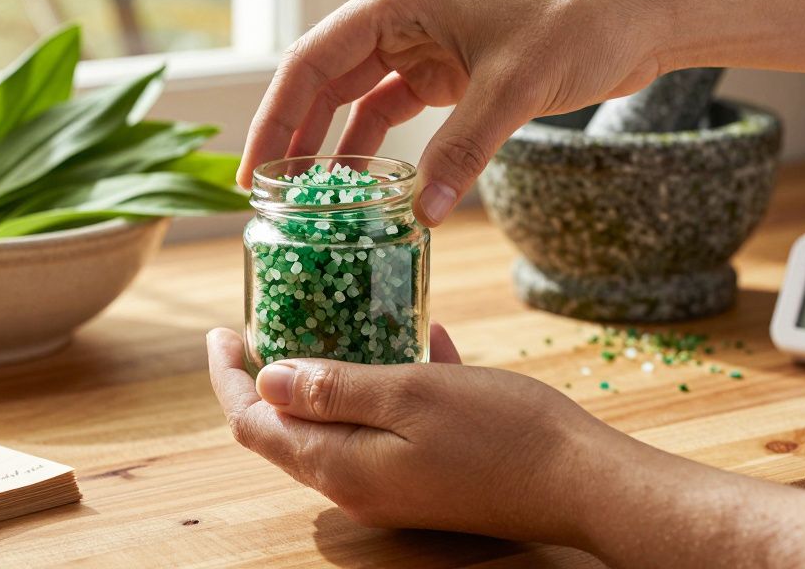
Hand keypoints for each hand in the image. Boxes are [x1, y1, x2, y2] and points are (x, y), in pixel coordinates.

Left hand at [205, 323, 621, 544]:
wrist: (582, 482)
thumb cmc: (500, 432)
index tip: (221, 332)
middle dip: (273, 375)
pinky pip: (390, 426)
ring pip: (340, 424)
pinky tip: (424, 339)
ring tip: (342, 318)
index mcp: (341, 466)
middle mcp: (357, 485)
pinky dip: (390, 385)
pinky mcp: (427, 478)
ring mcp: (393, 486)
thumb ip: (333, 388)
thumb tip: (266, 378)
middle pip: (288, 430)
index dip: (230, 378)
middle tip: (276, 317)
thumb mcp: (409, 394)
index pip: (254, 424)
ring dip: (334, 375)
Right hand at [237, 0, 667, 225]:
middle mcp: (400, 15)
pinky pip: (390, 109)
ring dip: (330, 144)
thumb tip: (418, 215)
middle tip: (268, 195)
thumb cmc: (578, 25)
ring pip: (353, 96)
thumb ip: (461, 151)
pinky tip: (362, 185)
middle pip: (322, 79)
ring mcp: (421, 41)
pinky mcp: (445, 68)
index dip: (275, 116)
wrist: (636, 17)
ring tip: (306, 198)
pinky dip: (374, 146)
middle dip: (294, 135)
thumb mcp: (513, 88)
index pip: (312, 59)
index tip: (253, 170)